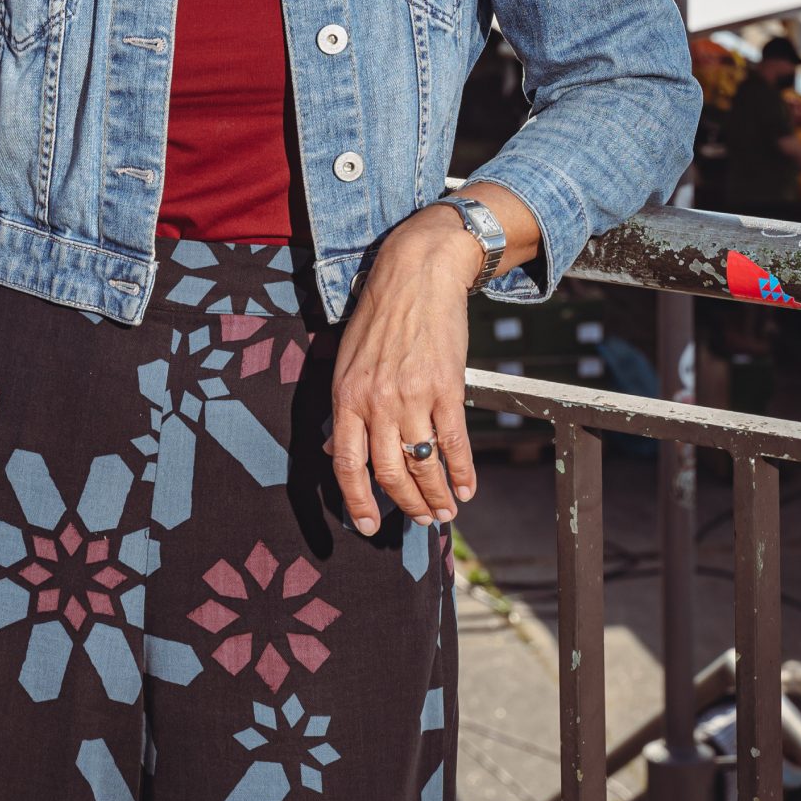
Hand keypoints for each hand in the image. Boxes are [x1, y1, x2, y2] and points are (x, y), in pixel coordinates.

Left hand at [328, 207, 480, 535]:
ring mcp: (413, 396)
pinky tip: (467, 489)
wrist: (417, 273)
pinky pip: (455, 444)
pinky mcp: (447, 388)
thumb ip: (344, 407)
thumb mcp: (347, 359)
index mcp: (346, 396)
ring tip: (444, 513)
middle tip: (420, 522)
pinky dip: (463, 473)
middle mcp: (376, 402)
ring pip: (423, 466)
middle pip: (389, 473)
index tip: (368, 526)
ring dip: (436, 497)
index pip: (346, 464)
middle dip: (406, 506)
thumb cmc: (380, 315)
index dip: (357, 501)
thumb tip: (333, 450)